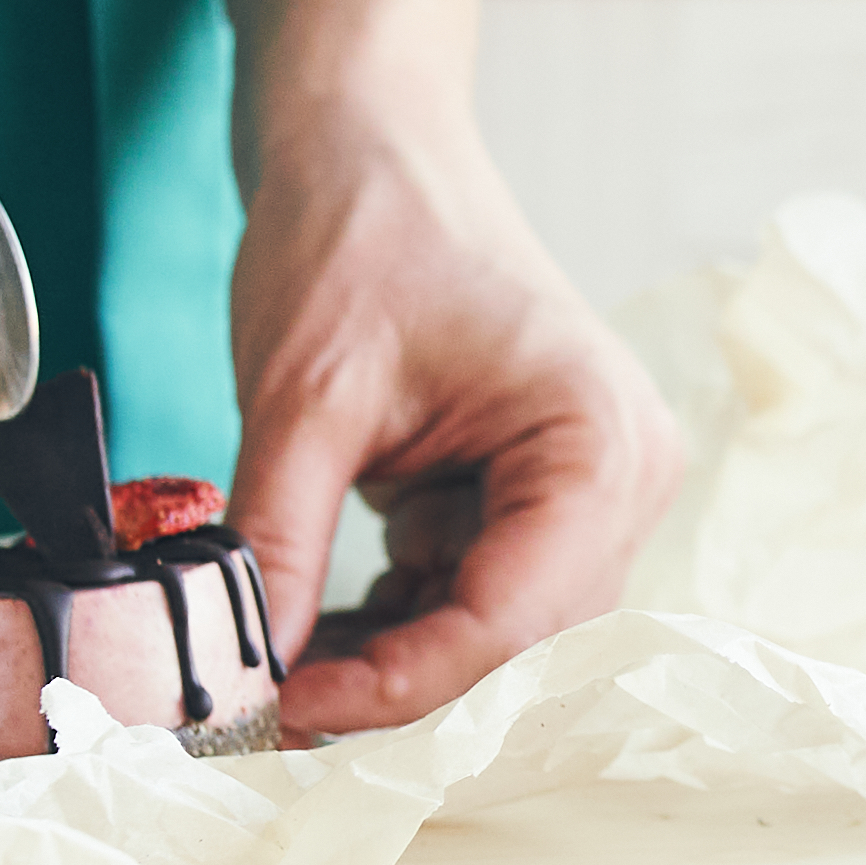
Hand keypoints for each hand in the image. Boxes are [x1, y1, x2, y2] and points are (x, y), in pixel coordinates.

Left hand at [227, 102, 680, 733]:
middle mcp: (620, 480)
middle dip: (398, 688)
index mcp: (599, 441)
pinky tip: (305, 638)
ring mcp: (582, 498)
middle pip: (521, 647)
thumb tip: (246, 671)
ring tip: (273, 677)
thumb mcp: (304, 397)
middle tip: (269, 712)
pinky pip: (468, 605)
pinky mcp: (528, 506)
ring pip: (496, 641)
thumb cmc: (361, 236)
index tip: (285, 707)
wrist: (372, 153)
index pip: (515, 617)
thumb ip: (280, 542)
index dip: (401, 683)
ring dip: (391, 671)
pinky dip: (391, 632)